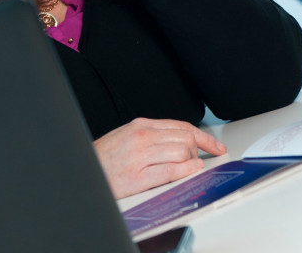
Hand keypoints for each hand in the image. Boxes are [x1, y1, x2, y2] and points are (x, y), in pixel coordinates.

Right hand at [92, 117, 226, 199]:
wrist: (85, 171)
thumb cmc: (106, 158)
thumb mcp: (128, 137)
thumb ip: (152, 136)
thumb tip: (181, 142)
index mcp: (141, 125)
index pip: (181, 125)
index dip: (204, 136)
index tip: (216, 146)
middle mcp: (142, 136)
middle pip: (186, 137)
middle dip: (198, 151)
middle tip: (195, 162)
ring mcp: (140, 155)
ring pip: (182, 151)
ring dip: (192, 162)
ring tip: (187, 169)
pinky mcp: (138, 176)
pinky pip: (171, 170)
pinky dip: (186, 171)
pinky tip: (190, 172)